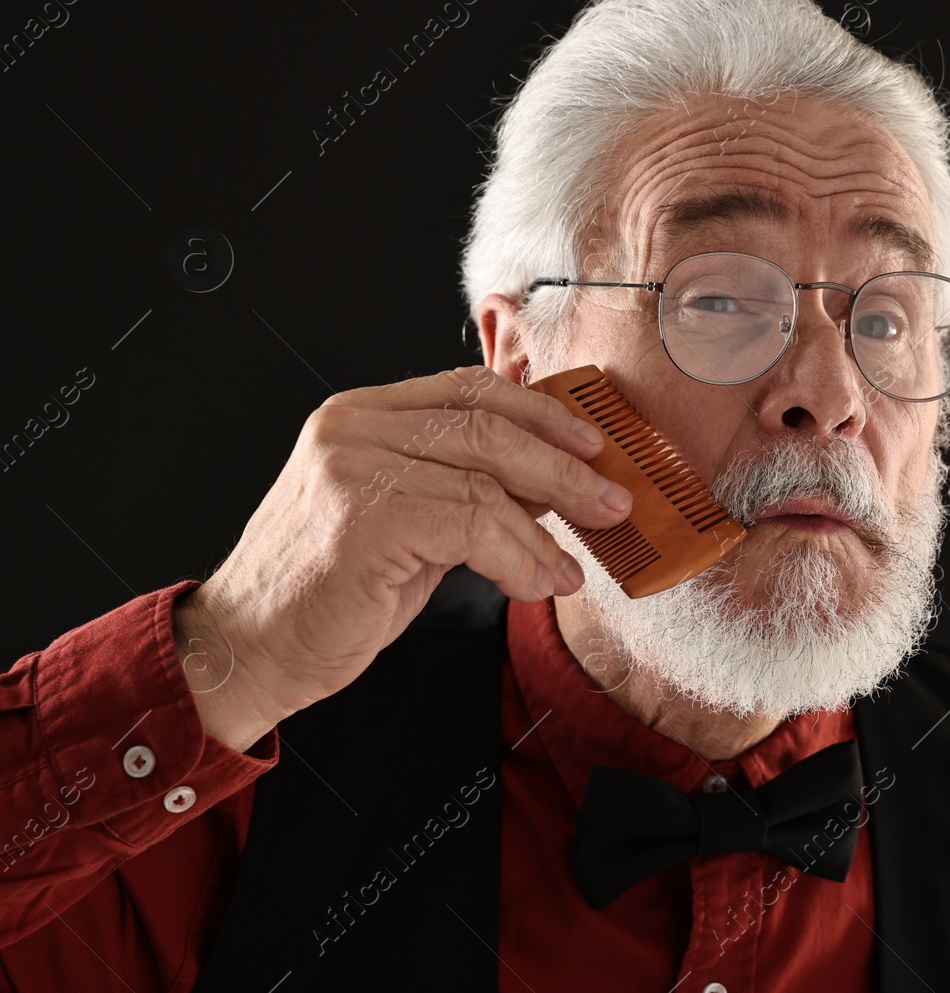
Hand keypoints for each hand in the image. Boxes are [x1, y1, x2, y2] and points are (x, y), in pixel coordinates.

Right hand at [174, 366, 631, 750]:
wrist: (247, 648)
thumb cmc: (328, 590)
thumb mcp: (406, 518)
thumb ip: (464, 485)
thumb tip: (554, 477)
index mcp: (364, 414)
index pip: (470, 389)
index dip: (542, 413)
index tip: (594, 443)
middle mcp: (354, 427)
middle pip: (489, 425)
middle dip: (565, 465)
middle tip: (613, 501)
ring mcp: (354, 468)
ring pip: (487, 479)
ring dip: (548, 527)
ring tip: (572, 567)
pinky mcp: (364, 519)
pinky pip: (473, 526)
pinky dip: (521, 558)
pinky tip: (539, 583)